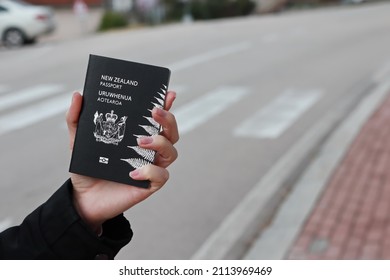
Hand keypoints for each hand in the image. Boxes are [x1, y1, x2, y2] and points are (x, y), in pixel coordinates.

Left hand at [66, 91, 178, 232]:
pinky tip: (133, 172)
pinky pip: (161, 176)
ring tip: (140, 142)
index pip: (157, 119)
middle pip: (172, 132)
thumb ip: (77, 118)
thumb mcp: (79, 140)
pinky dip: (151, 171)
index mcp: (138, 135)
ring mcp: (151, 167)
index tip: (168, 93)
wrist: (83, 198)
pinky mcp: (149, 185)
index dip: (167, 105)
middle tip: (154, 113)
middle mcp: (149, 150)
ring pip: (172, 152)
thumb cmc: (88, 167)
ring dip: (161, 143)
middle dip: (168, 120)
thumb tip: (79, 95)